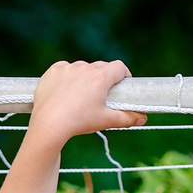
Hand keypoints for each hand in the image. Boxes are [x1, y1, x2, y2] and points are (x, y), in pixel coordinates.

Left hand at [28, 59, 142, 146]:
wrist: (49, 125)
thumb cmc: (79, 122)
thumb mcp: (106, 121)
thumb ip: (127, 118)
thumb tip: (143, 118)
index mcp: (101, 77)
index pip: (119, 67)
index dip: (123, 74)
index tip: (123, 83)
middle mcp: (85, 68)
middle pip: (101, 66)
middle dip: (104, 77)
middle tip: (102, 93)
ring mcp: (68, 68)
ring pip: (82, 68)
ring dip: (85, 76)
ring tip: (82, 94)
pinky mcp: (53, 71)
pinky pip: (65, 69)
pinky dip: (68, 76)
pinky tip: (66, 89)